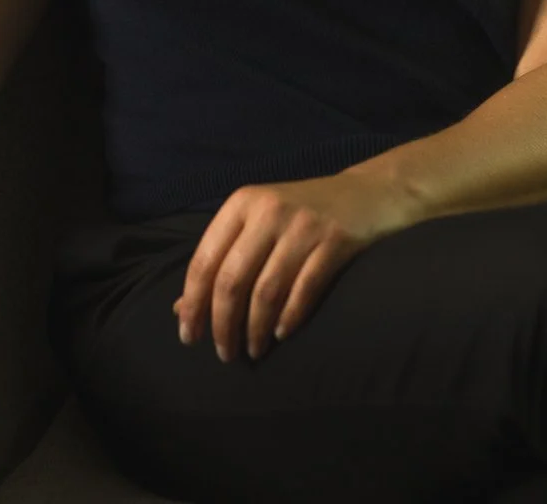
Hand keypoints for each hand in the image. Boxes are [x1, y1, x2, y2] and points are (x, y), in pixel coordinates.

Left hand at [173, 170, 417, 364]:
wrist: (366, 194)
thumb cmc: (300, 215)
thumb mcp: (256, 225)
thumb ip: (221, 260)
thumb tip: (180, 310)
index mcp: (241, 204)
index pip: (205, 260)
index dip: (193, 303)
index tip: (188, 336)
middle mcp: (268, 211)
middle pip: (232, 279)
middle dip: (222, 324)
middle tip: (222, 353)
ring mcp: (303, 226)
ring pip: (267, 290)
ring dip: (255, 329)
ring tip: (252, 351)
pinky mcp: (335, 241)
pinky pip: (305, 290)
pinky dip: (289, 317)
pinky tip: (281, 335)